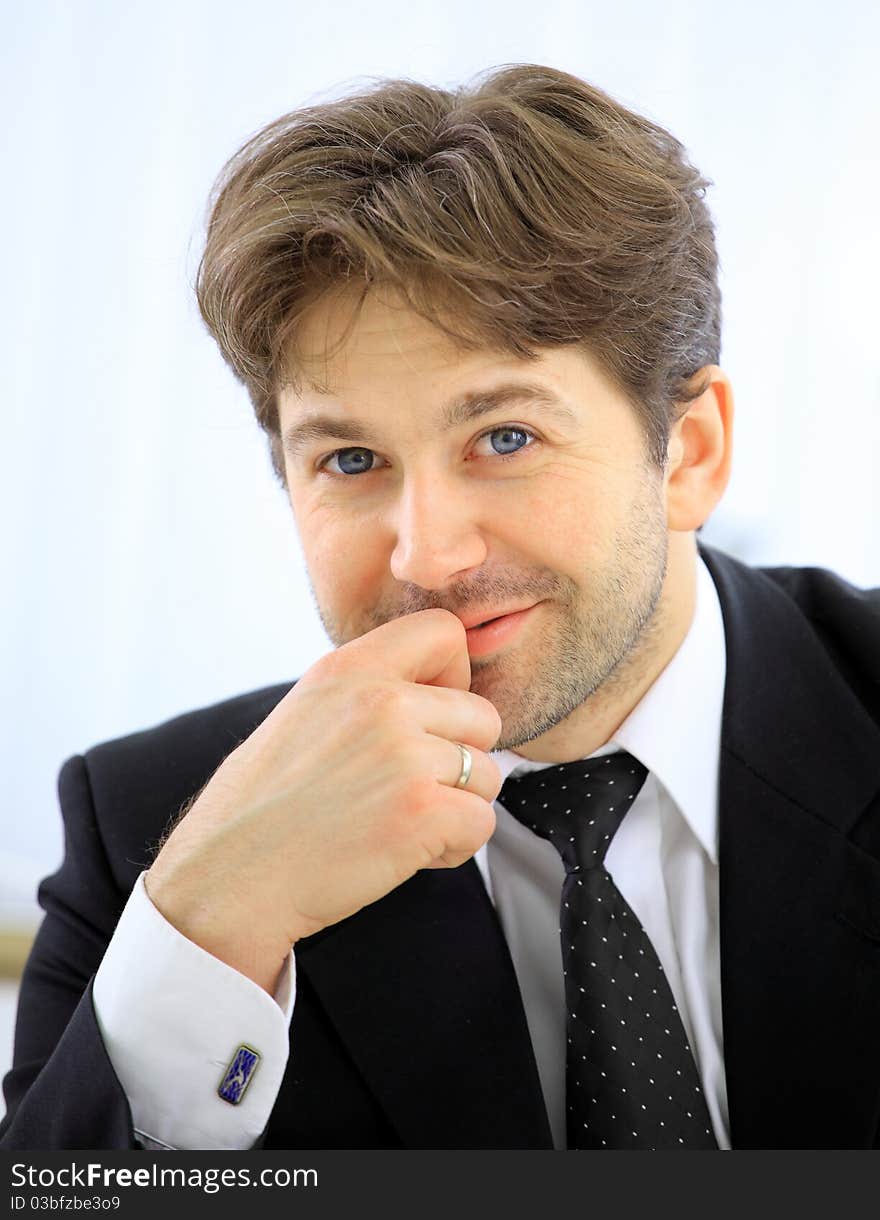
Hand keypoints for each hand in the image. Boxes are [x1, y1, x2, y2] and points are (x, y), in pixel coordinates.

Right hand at [144, 610, 501, 992]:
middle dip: (461, 759)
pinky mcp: (420, 811)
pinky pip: (482, 821)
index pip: (444, 631)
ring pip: (488, 774)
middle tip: (412, 791)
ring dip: (458, 807)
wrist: (227, 882)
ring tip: (402, 825)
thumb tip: (437, 694)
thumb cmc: (262, 809)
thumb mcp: (304, 714)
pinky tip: (407, 853)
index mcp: (347, 669)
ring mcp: (404, 755)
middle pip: (483, 715)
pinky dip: (455, 846)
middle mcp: (380, 701)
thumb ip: (367, 694)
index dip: (453, 676)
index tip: (429, 717)